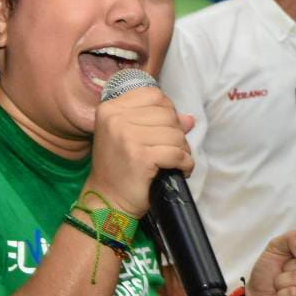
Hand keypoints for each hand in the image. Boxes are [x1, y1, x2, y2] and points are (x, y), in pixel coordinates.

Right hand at [87, 86, 194, 216]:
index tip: (166, 128)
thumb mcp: (131, 137)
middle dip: (177, 133)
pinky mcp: (140, 156)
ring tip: (175, 161)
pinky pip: (176, 153)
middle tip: (173, 150)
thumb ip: (158, 122)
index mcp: (111, 109)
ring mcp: (127, 137)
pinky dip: (185, 163)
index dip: (167, 110)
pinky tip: (180, 170)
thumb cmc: (119, 168)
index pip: (154, 95)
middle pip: (167, 114)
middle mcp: (116, 119)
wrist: (107, 201)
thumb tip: (189, 118)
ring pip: (175, 133)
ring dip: (182, 149)